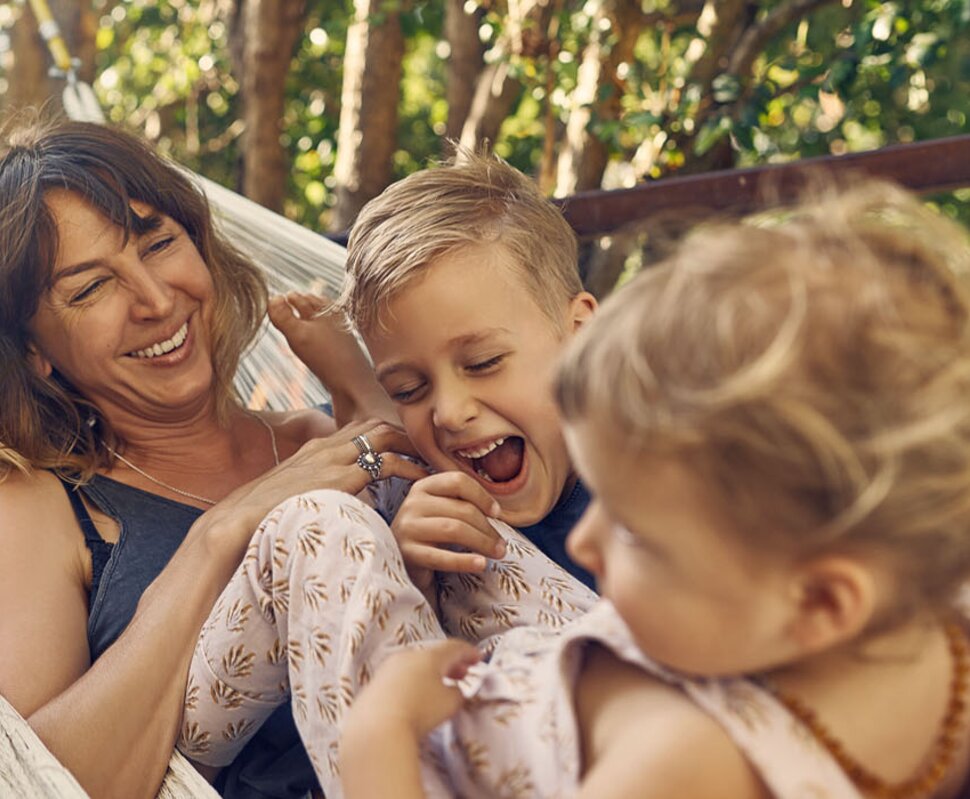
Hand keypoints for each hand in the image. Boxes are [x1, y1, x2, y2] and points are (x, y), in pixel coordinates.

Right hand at [208, 419, 428, 544]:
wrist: (238, 522)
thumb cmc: (263, 516)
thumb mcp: (293, 496)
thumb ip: (315, 492)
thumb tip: (333, 503)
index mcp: (315, 449)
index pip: (359, 429)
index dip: (386, 435)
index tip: (407, 446)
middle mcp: (325, 446)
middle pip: (375, 425)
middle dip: (404, 434)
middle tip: (428, 449)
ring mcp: (332, 459)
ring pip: (384, 437)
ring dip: (412, 446)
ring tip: (433, 461)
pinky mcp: (340, 477)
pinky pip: (385, 464)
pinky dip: (410, 469)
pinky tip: (423, 481)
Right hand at [268, 292, 398, 425]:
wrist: (354, 386)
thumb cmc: (327, 358)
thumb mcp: (299, 335)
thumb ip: (284, 317)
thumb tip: (273, 298)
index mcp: (326, 311)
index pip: (302, 299)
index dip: (289, 298)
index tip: (279, 296)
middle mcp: (336, 321)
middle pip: (314, 307)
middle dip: (302, 303)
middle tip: (289, 300)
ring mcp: (342, 336)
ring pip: (322, 322)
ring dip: (311, 317)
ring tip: (301, 316)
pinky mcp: (345, 352)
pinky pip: (329, 337)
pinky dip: (319, 333)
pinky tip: (317, 341)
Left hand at [346, 639, 480, 739]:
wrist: (377, 728)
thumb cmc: (419, 712)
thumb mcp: (450, 703)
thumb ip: (458, 693)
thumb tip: (454, 690)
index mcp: (429, 656)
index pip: (453, 647)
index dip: (468, 652)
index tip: (478, 658)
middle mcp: (408, 656)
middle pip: (433, 655)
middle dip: (450, 664)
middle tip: (462, 674)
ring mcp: (388, 668)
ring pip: (415, 666)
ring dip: (431, 674)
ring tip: (440, 687)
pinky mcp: (375, 684)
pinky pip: (400, 678)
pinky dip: (414, 683)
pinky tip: (417, 697)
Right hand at [391, 472, 505, 590]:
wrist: (404, 564)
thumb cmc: (430, 535)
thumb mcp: (442, 511)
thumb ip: (462, 502)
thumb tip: (497, 510)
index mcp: (423, 487)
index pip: (458, 481)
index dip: (483, 496)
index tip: (497, 513)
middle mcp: (412, 503)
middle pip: (461, 509)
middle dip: (488, 528)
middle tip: (502, 545)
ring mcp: (407, 527)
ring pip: (455, 529)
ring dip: (483, 542)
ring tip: (498, 554)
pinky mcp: (406, 553)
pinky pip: (441, 557)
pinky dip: (464, 561)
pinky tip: (481, 564)